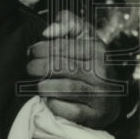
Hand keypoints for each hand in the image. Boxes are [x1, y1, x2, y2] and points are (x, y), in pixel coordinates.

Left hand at [26, 9, 122, 128]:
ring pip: (65, 89)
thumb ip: (67, 23)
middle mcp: (102, 72)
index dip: (40, 48)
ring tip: (38, 84)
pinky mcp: (97, 115)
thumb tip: (47, 32)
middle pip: (61, 67)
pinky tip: (49, 100)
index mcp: (98, 50)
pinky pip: (72, 111)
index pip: (62, 47)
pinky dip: (55, 105)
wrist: (109, 96)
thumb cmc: (88, 61)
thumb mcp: (83, 36)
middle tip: (30, 68)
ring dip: (44, 86)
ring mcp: (102, 95)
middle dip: (38, 67)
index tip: (31, 52)